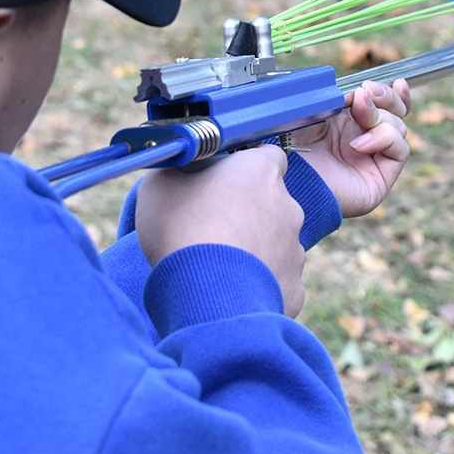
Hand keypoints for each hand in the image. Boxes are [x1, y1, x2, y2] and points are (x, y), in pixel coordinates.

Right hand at [135, 145, 306, 316]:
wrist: (206, 297)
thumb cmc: (182, 230)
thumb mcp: (159, 186)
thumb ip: (175, 168)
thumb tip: (176, 165)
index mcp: (261, 172)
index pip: (268, 156)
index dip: (246, 167)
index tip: (224, 180)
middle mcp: (288, 206)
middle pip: (271, 201)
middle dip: (249, 211)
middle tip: (214, 226)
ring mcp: (295, 249)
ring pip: (276, 243)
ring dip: (254, 248)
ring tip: (219, 265)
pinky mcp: (294, 288)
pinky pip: (277, 281)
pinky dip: (259, 285)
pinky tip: (232, 293)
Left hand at [291, 79, 411, 217]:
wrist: (291, 179)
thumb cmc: (294, 146)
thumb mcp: (315, 111)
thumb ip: (340, 96)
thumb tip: (364, 91)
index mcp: (349, 122)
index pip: (383, 104)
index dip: (390, 92)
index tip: (386, 82)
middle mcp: (365, 139)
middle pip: (397, 112)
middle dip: (387, 97)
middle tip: (367, 92)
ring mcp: (374, 158)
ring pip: (399, 127)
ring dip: (379, 116)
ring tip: (357, 116)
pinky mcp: (381, 177)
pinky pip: (400, 149)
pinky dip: (384, 138)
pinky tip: (358, 145)